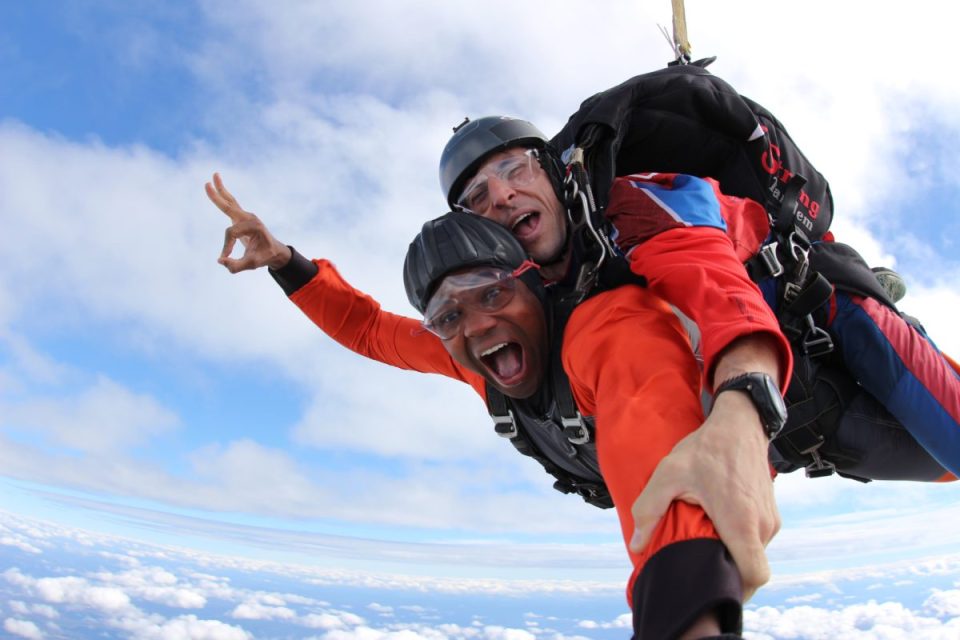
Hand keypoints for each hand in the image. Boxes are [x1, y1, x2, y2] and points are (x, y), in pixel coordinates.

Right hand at [205, 172, 291, 272]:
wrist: (274, 251)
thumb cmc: (264, 257)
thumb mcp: (252, 264)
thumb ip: (237, 266)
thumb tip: (220, 260)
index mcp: (254, 226)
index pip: (231, 234)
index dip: (226, 246)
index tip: (225, 257)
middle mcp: (249, 218)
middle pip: (230, 206)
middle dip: (217, 197)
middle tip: (206, 184)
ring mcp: (245, 216)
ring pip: (230, 201)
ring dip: (221, 189)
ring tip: (214, 175)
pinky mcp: (241, 217)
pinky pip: (230, 203)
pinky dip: (223, 195)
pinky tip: (217, 185)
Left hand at [629, 390, 779, 600]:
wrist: (738, 423)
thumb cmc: (705, 449)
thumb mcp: (669, 474)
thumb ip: (649, 509)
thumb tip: (637, 545)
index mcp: (741, 521)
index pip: (753, 576)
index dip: (736, 590)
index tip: (713, 586)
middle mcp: (762, 525)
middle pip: (752, 570)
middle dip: (728, 575)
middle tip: (700, 572)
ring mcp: (771, 518)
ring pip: (755, 555)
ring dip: (734, 556)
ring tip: (706, 548)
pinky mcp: (771, 511)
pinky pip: (758, 540)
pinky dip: (741, 542)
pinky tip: (718, 531)